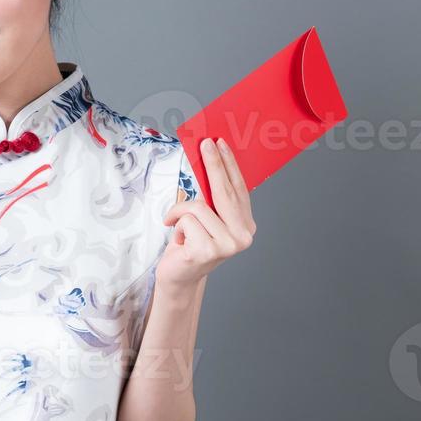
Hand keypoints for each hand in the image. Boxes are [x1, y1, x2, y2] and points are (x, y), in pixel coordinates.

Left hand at [157, 137, 256, 286]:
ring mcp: (228, 245)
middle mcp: (243, 236)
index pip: (238, 190)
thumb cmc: (189, 243)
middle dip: (214, 165)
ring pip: (198, 206)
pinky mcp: (207, 251)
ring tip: (179, 227)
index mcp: (245, 225)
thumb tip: (207, 160)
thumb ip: (210, 197)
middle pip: (224, 192)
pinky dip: (176, 226)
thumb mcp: (204, 218)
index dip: (228, 165)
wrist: (178, 276)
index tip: (219, 143)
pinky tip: (179, 241)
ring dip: (180, 213)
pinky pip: (186, 220)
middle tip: (205, 143)